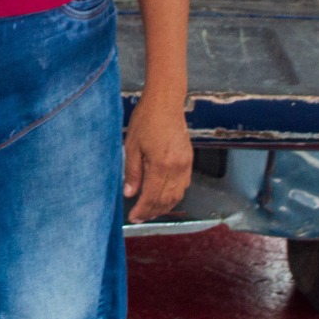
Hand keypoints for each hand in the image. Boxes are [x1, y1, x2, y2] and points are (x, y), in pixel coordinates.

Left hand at [122, 98, 191, 223]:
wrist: (166, 102)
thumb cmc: (147, 119)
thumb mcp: (132, 145)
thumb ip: (132, 172)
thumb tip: (130, 193)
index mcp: (161, 165)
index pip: (151, 197)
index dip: (142, 210)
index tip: (133, 217)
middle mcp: (176, 168)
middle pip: (166, 200)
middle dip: (152, 212)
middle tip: (140, 217)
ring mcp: (185, 165)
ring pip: (177, 196)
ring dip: (164, 207)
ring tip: (150, 211)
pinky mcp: (189, 160)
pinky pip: (184, 185)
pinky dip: (174, 196)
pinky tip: (164, 197)